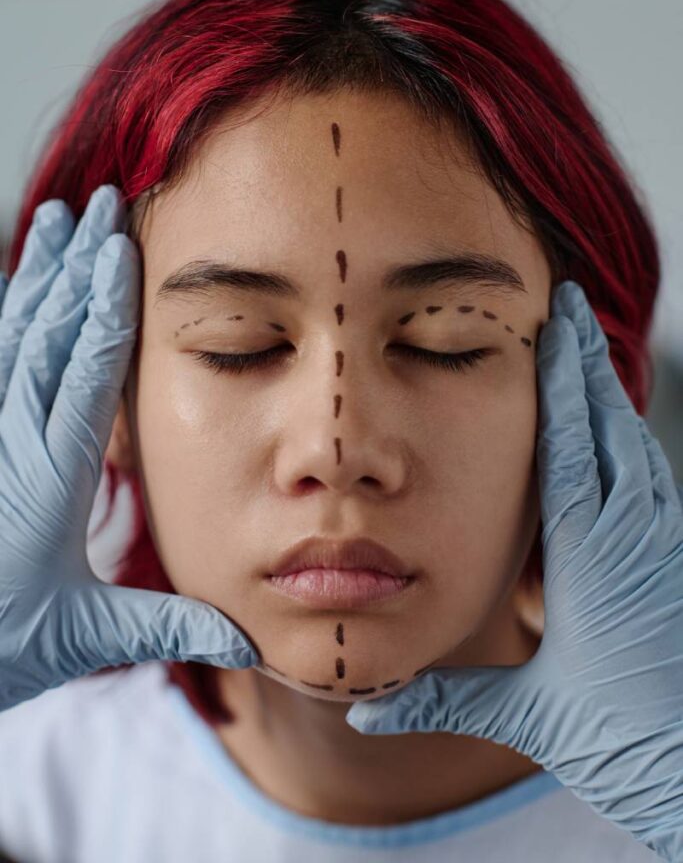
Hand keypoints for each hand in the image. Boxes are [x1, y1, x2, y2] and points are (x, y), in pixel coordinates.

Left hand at [0, 185, 257, 712]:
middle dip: (76, 266)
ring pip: (12, 338)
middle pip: (49, 335)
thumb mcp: (88, 635)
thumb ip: (168, 626)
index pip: (87, 372)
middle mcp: (13, 442)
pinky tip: (5, 286)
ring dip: (37, 276)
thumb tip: (246, 638)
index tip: (118, 250)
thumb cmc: (1, 646)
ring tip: (54, 219)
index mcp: (54, 476)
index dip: (106, 309)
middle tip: (96, 205)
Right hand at [346, 279, 682, 861]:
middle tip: (571, 308)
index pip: (570, 448)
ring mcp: (661, 549)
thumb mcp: (529, 716)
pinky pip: (654, 484)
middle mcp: (634, 540)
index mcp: (591, 558)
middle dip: (588, 365)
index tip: (556, 325)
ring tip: (588, 358)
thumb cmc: (622, 741)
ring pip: (638, 451)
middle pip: (611, 429)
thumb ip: (446, 701)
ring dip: (610, 400)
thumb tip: (366, 705)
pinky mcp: (673, 564)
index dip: (560, 382)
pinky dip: (632, 445)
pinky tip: (621, 440)